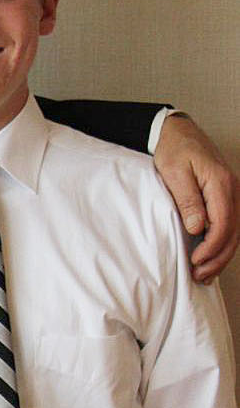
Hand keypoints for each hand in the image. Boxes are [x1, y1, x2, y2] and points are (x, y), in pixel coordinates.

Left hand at [153, 114, 238, 281]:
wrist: (177, 132)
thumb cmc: (174, 150)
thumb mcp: (175, 172)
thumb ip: (187, 200)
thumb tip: (198, 227)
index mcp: (222, 184)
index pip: (223, 223)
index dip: (211, 247)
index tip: (195, 261)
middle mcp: (232, 190)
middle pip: (233, 232)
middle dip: (218, 257)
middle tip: (199, 275)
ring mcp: (230, 194)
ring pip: (233, 232)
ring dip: (220, 254)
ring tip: (203, 273)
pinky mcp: (224, 197)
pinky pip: (228, 225)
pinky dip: (220, 243)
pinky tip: (209, 257)